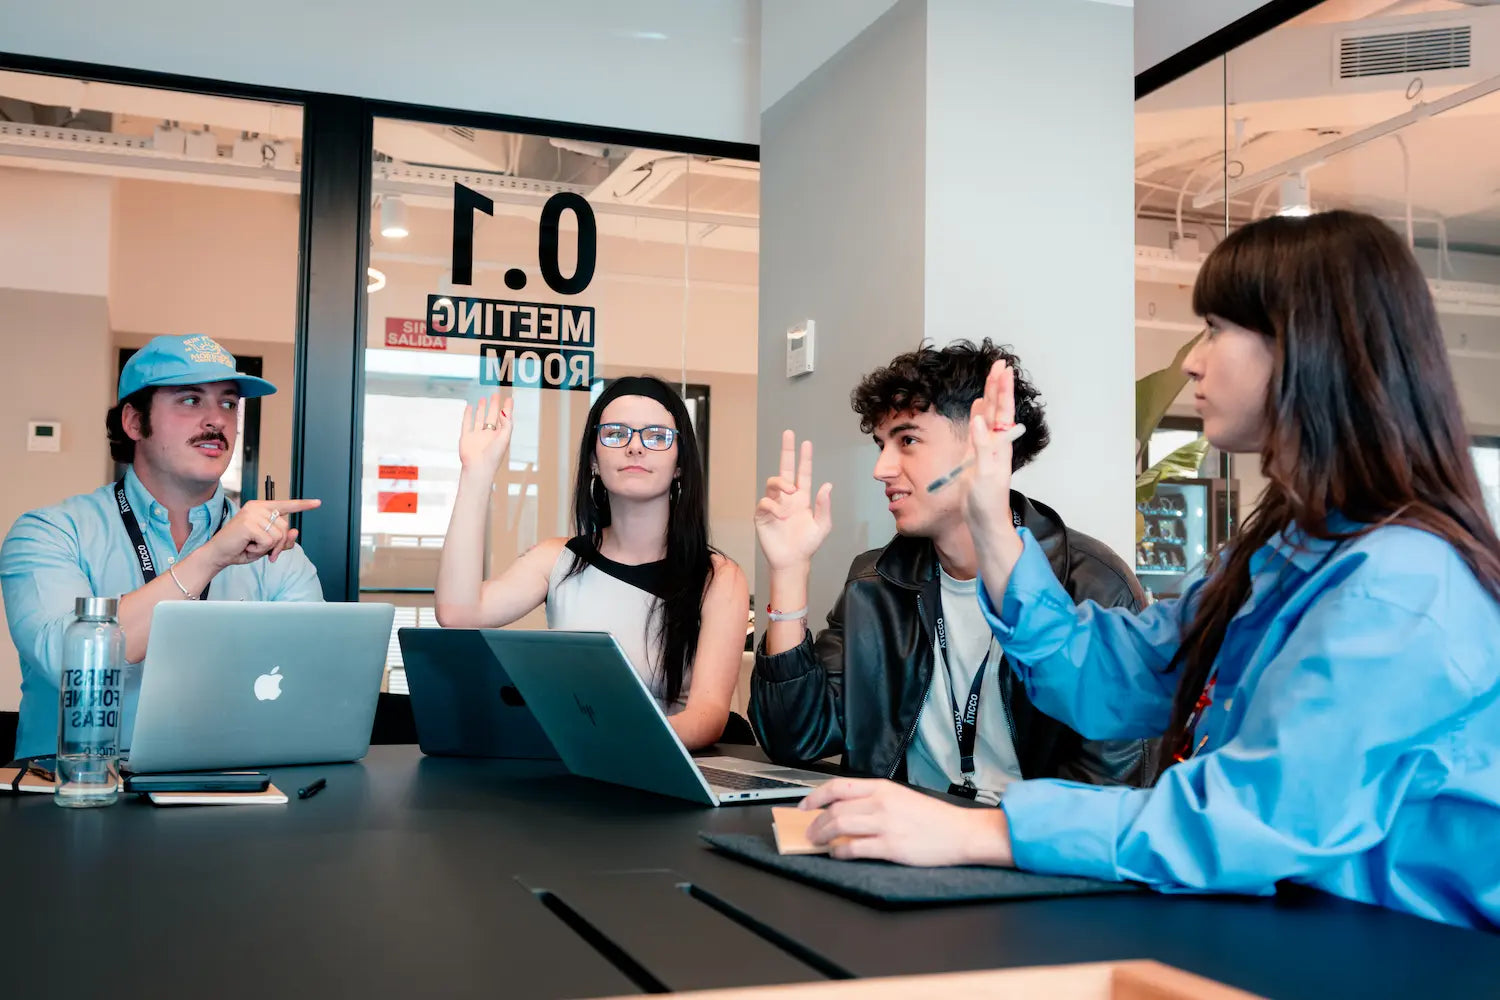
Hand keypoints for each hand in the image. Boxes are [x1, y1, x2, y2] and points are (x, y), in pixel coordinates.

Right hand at [207, 498, 320, 568]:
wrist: (219, 554)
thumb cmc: (241, 548)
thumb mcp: (266, 545)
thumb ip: (282, 539)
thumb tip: (295, 531)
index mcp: (261, 508)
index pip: (286, 505)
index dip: (303, 505)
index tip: (318, 503)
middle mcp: (257, 507)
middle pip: (285, 527)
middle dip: (278, 544)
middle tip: (262, 549)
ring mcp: (252, 514)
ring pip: (278, 535)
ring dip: (267, 548)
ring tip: (251, 546)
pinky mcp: (249, 524)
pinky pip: (268, 542)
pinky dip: (260, 550)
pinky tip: (247, 546)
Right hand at [459, 393, 513, 474]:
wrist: (478, 468)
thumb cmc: (493, 456)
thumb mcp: (505, 438)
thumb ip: (506, 424)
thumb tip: (504, 411)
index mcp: (500, 436)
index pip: (505, 419)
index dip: (507, 409)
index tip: (509, 399)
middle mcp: (489, 435)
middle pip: (492, 416)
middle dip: (494, 405)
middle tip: (496, 394)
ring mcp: (477, 436)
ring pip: (480, 418)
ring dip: (482, 409)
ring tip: (483, 398)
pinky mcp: (466, 437)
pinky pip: (467, 423)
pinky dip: (468, 415)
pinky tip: (469, 407)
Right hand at [755, 431, 832, 571]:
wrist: (792, 561)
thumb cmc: (807, 544)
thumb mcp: (822, 526)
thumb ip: (824, 506)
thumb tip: (827, 485)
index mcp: (802, 498)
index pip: (803, 473)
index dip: (804, 459)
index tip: (806, 442)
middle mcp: (787, 498)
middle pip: (785, 469)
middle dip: (786, 451)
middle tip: (789, 434)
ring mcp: (774, 505)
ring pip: (773, 483)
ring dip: (781, 483)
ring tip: (790, 491)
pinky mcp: (763, 515)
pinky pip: (765, 503)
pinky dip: (773, 506)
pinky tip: (781, 516)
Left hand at [800, 778, 1013, 867]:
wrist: (960, 833)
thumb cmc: (933, 818)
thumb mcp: (901, 797)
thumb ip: (874, 800)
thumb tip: (845, 809)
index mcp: (882, 788)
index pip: (838, 786)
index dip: (815, 796)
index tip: (804, 805)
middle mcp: (881, 803)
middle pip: (835, 809)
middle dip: (816, 822)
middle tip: (810, 832)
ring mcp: (885, 825)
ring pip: (840, 827)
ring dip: (823, 836)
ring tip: (819, 843)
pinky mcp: (891, 846)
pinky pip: (855, 848)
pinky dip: (840, 852)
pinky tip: (837, 854)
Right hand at [964, 360, 1018, 539]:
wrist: (984, 522)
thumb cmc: (988, 503)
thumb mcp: (985, 474)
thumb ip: (983, 446)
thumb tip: (979, 419)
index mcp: (1000, 446)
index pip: (1003, 411)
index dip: (1002, 389)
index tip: (1002, 369)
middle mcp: (995, 444)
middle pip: (998, 409)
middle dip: (998, 386)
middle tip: (999, 364)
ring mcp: (986, 450)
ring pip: (988, 416)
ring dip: (990, 396)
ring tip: (991, 379)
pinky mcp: (976, 457)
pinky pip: (977, 429)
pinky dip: (978, 415)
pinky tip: (977, 407)